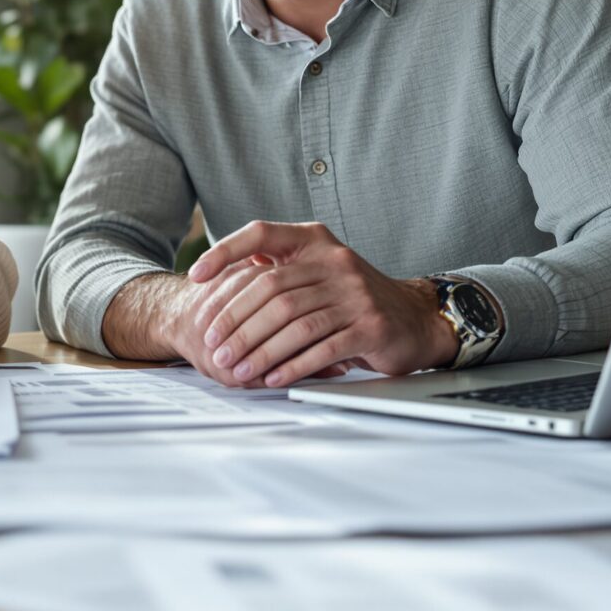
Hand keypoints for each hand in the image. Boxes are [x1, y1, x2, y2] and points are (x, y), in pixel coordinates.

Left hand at [186, 221, 455, 386]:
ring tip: (236, 369)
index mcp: (314, 241)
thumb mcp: (317, 272)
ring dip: (259, 350)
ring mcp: (356, 292)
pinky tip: (272, 377)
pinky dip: (293, 365)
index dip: (224, 251)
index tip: (196, 276)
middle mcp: (334, 260)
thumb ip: (279, 268)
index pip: (260, 233)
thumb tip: (223, 274)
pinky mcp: (371, 325)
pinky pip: (322, 347)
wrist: (414, 319)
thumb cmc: (353, 298)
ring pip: (294, 322)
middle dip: (236, 322)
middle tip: (214, 348)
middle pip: (271, 289)